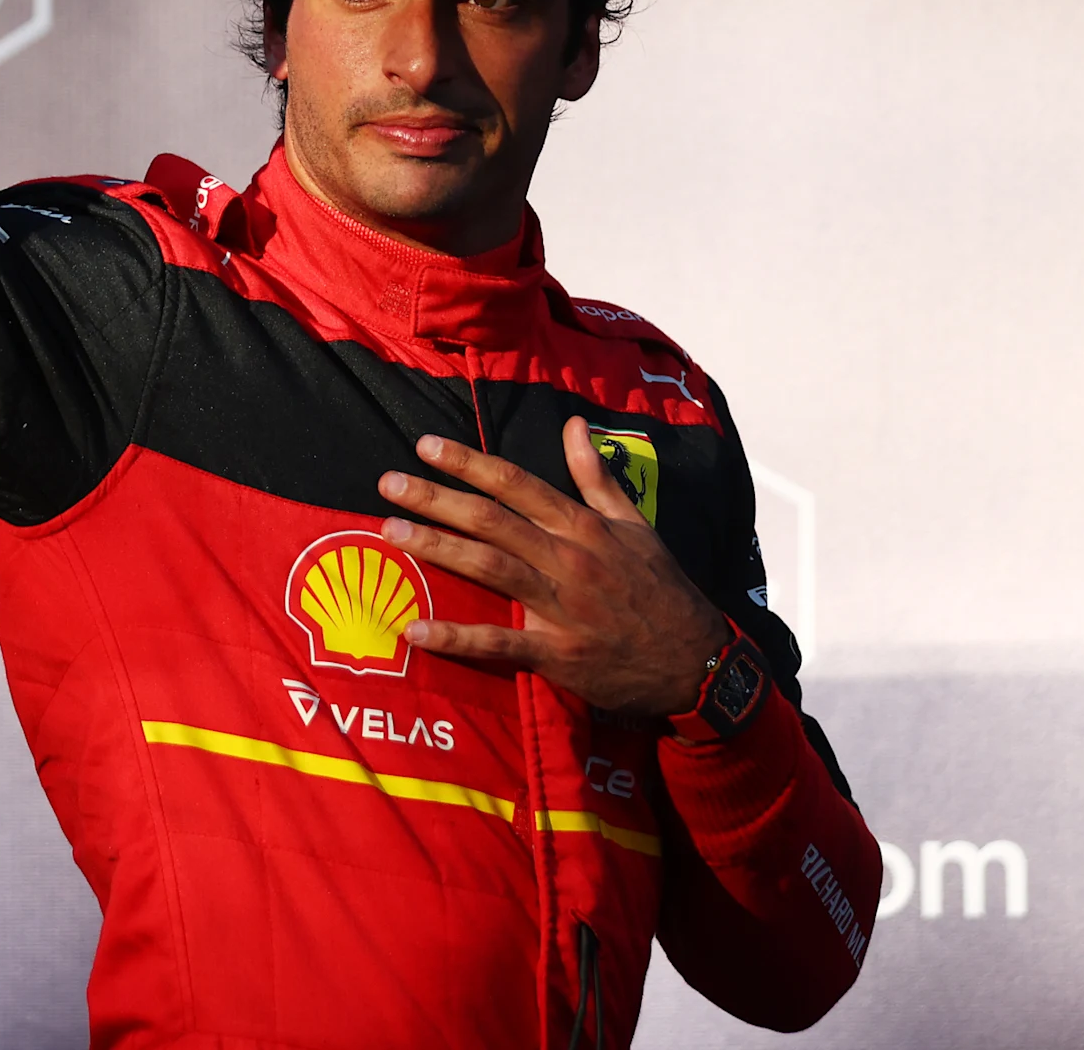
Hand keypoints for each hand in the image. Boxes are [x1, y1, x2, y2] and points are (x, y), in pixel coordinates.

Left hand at [378, 418, 731, 718]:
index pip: (516, 483)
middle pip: (492, 520)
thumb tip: (573, 424)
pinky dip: (457, 637)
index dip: (469, 462)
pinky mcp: (556, 654)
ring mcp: (560, 607)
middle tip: (389, 481)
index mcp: (582, 526)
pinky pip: (499, 643)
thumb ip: (597, 475)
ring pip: (490, 568)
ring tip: (392, 531)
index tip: (426, 446)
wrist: (694, 659)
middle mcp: (567, 559)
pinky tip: (416, 629)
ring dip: (438, 548)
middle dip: (437, 497)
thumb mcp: (636, 524)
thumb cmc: (660, 588)